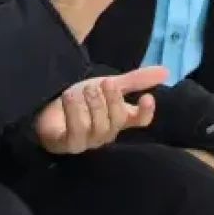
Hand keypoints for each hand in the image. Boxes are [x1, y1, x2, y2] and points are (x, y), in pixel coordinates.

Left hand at [34, 65, 166, 154]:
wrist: (48, 106)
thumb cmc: (82, 99)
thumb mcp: (107, 85)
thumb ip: (134, 80)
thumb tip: (165, 70)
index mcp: (118, 119)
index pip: (140, 121)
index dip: (146, 113)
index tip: (147, 98)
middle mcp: (105, 133)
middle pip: (117, 122)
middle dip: (112, 101)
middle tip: (104, 83)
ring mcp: (87, 141)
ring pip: (98, 128)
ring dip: (93, 105)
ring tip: (85, 89)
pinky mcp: (67, 144)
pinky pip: (75, 134)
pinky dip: (74, 113)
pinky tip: (69, 97)